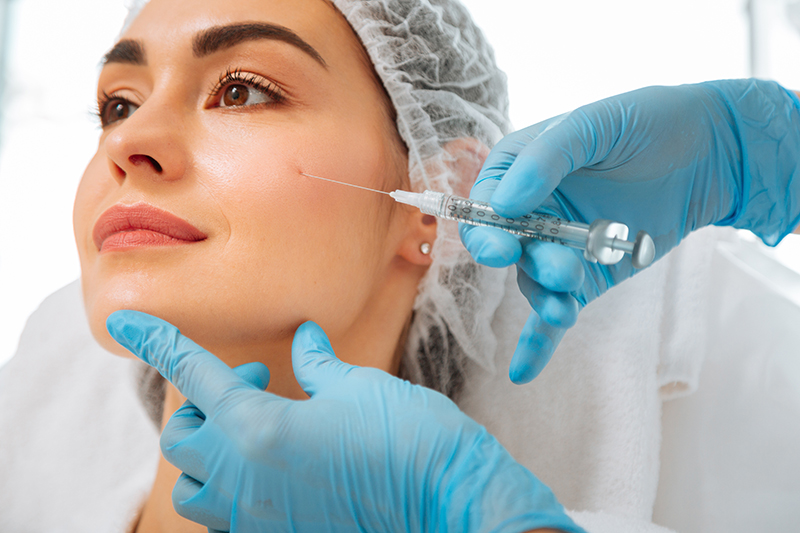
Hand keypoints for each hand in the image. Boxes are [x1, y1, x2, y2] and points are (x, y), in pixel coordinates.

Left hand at [107, 310, 584, 532]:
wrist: (450, 502)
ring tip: (255, 430)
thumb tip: (304, 339)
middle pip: (182, 437)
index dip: (156, 339)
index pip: (192, 373)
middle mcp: (246, 478)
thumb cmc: (409, 440)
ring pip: (195, 487)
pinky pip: (229, 514)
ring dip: (209, 451)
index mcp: (259, 429)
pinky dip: (234, 483)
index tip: (125, 318)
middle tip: (256, 383)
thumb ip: (317, 364)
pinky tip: (276, 462)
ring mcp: (260, 516)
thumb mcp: (357, 388)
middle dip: (204, 403)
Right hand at [461, 79, 799, 382]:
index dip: (486, 228)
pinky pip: (554, 313)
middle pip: (510, 248)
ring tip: (570, 296)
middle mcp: (533, 212)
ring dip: (546, 294)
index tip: (502, 246)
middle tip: (551, 266)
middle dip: (523, 262)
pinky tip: (522, 372)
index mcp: (522, 169)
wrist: (710, 150)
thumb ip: (546, 158)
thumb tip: (505, 203)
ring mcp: (559, 247)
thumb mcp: (594, 125)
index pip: (486, 203)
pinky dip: (539, 342)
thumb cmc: (647, 123)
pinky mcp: (588, 277)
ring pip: (535, 282)